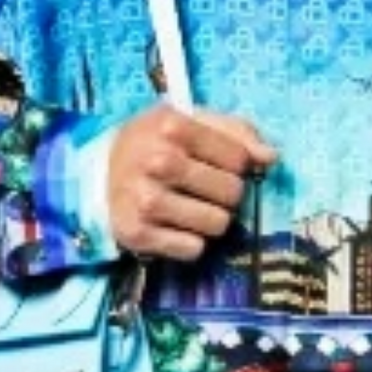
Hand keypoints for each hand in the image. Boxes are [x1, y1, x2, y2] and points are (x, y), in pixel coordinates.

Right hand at [106, 106, 277, 260]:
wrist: (101, 171)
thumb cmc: (156, 143)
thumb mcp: (191, 122)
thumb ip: (236, 132)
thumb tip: (270, 158)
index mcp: (173, 126)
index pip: (239, 159)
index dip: (237, 165)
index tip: (219, 165)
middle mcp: (157, 161)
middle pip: (232, 193)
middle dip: (226, 194)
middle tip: (206, 190)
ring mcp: (145, 199)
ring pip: (217, 224)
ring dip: (212, 220)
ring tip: (194, 208)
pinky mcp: (137, 233)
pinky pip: (193, 249)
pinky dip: (191, 242)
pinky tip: (177, 226)